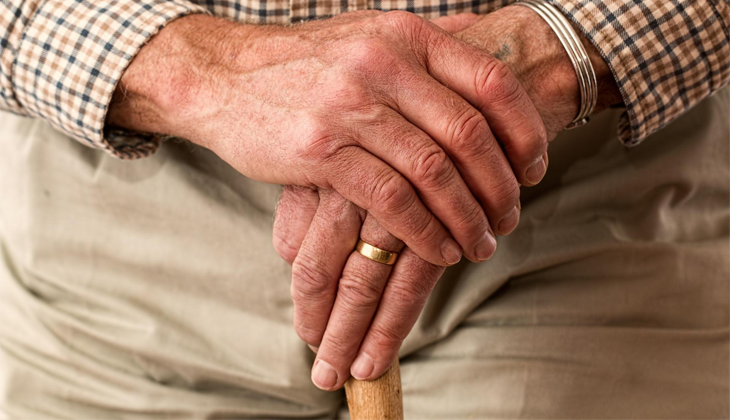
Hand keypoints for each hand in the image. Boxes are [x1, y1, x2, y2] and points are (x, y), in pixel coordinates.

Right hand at [273, 7, 621, 389]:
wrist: (222, 76)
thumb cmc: (303, 65)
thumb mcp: (366, 33)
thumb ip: (424, 40)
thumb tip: (481, 32)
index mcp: (404, 35)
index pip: (490, 80)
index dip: (525, 129)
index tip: (535, 167)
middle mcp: (382, 64)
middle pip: (468, 132)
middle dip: (499, 185)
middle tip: (509, 217)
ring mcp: (349, 106)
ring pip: (433, 171)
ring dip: (466, 216)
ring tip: (480, 243)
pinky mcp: (320, 150)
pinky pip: (390, 198)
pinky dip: (424, 231)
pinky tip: (438, 249)